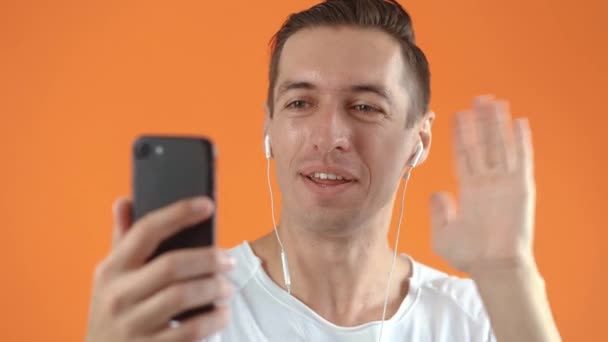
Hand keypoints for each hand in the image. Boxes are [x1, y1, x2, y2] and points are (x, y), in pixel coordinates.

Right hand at [86, 197, 234, 341]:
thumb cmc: (114, 311)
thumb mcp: (110, 278)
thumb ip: (121, 240)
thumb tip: (124, 201)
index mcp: (111, 269)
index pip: (146, 230)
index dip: (179, 213)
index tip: (208, 204)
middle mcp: (118, 295)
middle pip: (172, 264)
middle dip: (209, 259)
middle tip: (230, 260)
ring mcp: (132, 325)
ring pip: (183, 295)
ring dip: (214, 288)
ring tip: (228, 287)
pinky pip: (191, 330)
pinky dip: (214, 319)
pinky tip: (221, 313)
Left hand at [430, 95, 535, 274]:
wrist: (494, 266)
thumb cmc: (470, 255)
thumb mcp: (442, 233)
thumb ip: (438, 211)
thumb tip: (436, 193)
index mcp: (468, 189)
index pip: (463, 154)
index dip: (460, 134)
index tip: (456, 115)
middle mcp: (486, 181)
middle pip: (482, 143)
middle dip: (479, 121)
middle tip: (477, 98)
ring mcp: (504, 182)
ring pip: (500, 145)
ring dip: (497, 124)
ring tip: (494, 102)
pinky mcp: (521, 187)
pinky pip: (521, 160)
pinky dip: (521, 142)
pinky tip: (519, 122)